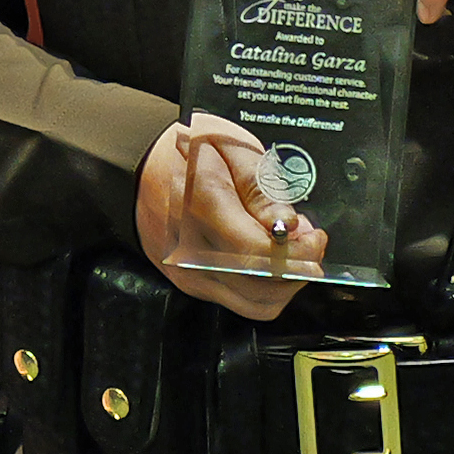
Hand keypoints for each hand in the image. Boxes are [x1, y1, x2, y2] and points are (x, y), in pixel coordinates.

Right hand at [135, 112, 329, 321]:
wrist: (139, 166)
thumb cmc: (187, 152)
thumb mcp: (232, 149)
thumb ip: (263, 189)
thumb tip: (288, 226)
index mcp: (203, 205)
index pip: (258, 255)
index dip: (298, 254)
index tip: (314, 237)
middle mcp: (192, 248)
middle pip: (261, 287)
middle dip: (299, 269)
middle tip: (309, 241)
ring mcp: (188, 272)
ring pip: (255, 304)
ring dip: (285, 284)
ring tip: (291, 251)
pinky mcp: (190, 283)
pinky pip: (239, 302)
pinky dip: (264, 288)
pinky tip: (270, 261)